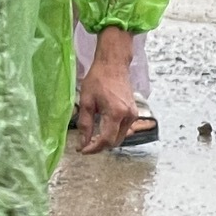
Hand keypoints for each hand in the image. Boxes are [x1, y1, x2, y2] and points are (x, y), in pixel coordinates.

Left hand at [73, 29, 138, 153]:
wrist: (113, 65)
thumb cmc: (97, 80)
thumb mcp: (86, 102)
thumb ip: (85, 124)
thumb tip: (82, 143)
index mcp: (116, 113)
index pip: (107, 140)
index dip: (94, 148)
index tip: (82, 150)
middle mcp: (128, 116)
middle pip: (115, 141)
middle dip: (100, 146)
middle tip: (84, 145)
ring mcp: (133, 115)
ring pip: (120, 137)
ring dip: (107, 141)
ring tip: (91, 139)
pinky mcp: (134, 113)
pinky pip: (124, 129)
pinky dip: (113, 133)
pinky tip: (101, 130)